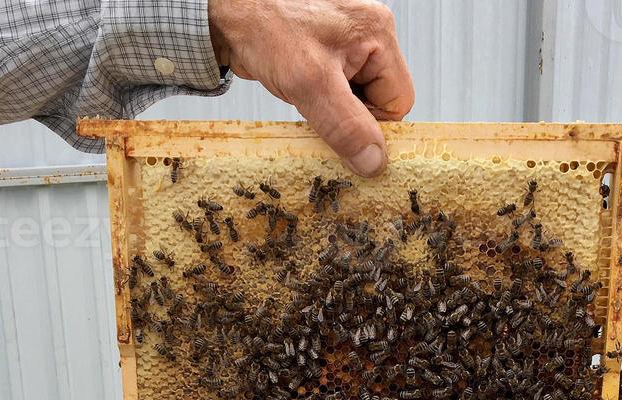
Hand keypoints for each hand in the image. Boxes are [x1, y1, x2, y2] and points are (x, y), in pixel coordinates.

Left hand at [208, 0, 413, 176]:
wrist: (224, 12)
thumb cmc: (265, 27)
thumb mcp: (310, 83)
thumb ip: (347, 126)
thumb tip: (374, 161)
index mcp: (377, 33)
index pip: (398, 101)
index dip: (373, 125)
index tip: (344, 131)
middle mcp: (367, 35)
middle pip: (377, 101)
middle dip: (349, 116)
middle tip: (318, 108)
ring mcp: (345, 45)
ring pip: (354, 101)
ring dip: (331, 111)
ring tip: (303, 94)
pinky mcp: (324, 56)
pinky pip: (335, 93)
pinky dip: (318, 103)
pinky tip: (297, 91)